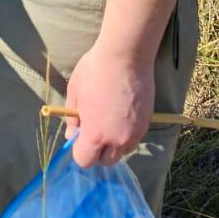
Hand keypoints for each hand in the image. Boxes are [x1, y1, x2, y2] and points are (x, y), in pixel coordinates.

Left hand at [63, 39, 154, 167]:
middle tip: (94, 129)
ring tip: (109, 119)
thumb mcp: (74, 93)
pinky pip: (134, 138)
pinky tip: (121, 114)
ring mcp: (134, 133)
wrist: (125, 56)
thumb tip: (71, 134)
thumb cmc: (94, 71)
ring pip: (122, 151)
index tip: (79, 136)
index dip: (80, 151)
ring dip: (114, 144)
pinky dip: (126, 133)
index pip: (85, 161)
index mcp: (95, 134)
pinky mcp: (146, 124)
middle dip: (98, 151)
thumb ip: (72, 119)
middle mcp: (117, 140)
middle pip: (106, 161)